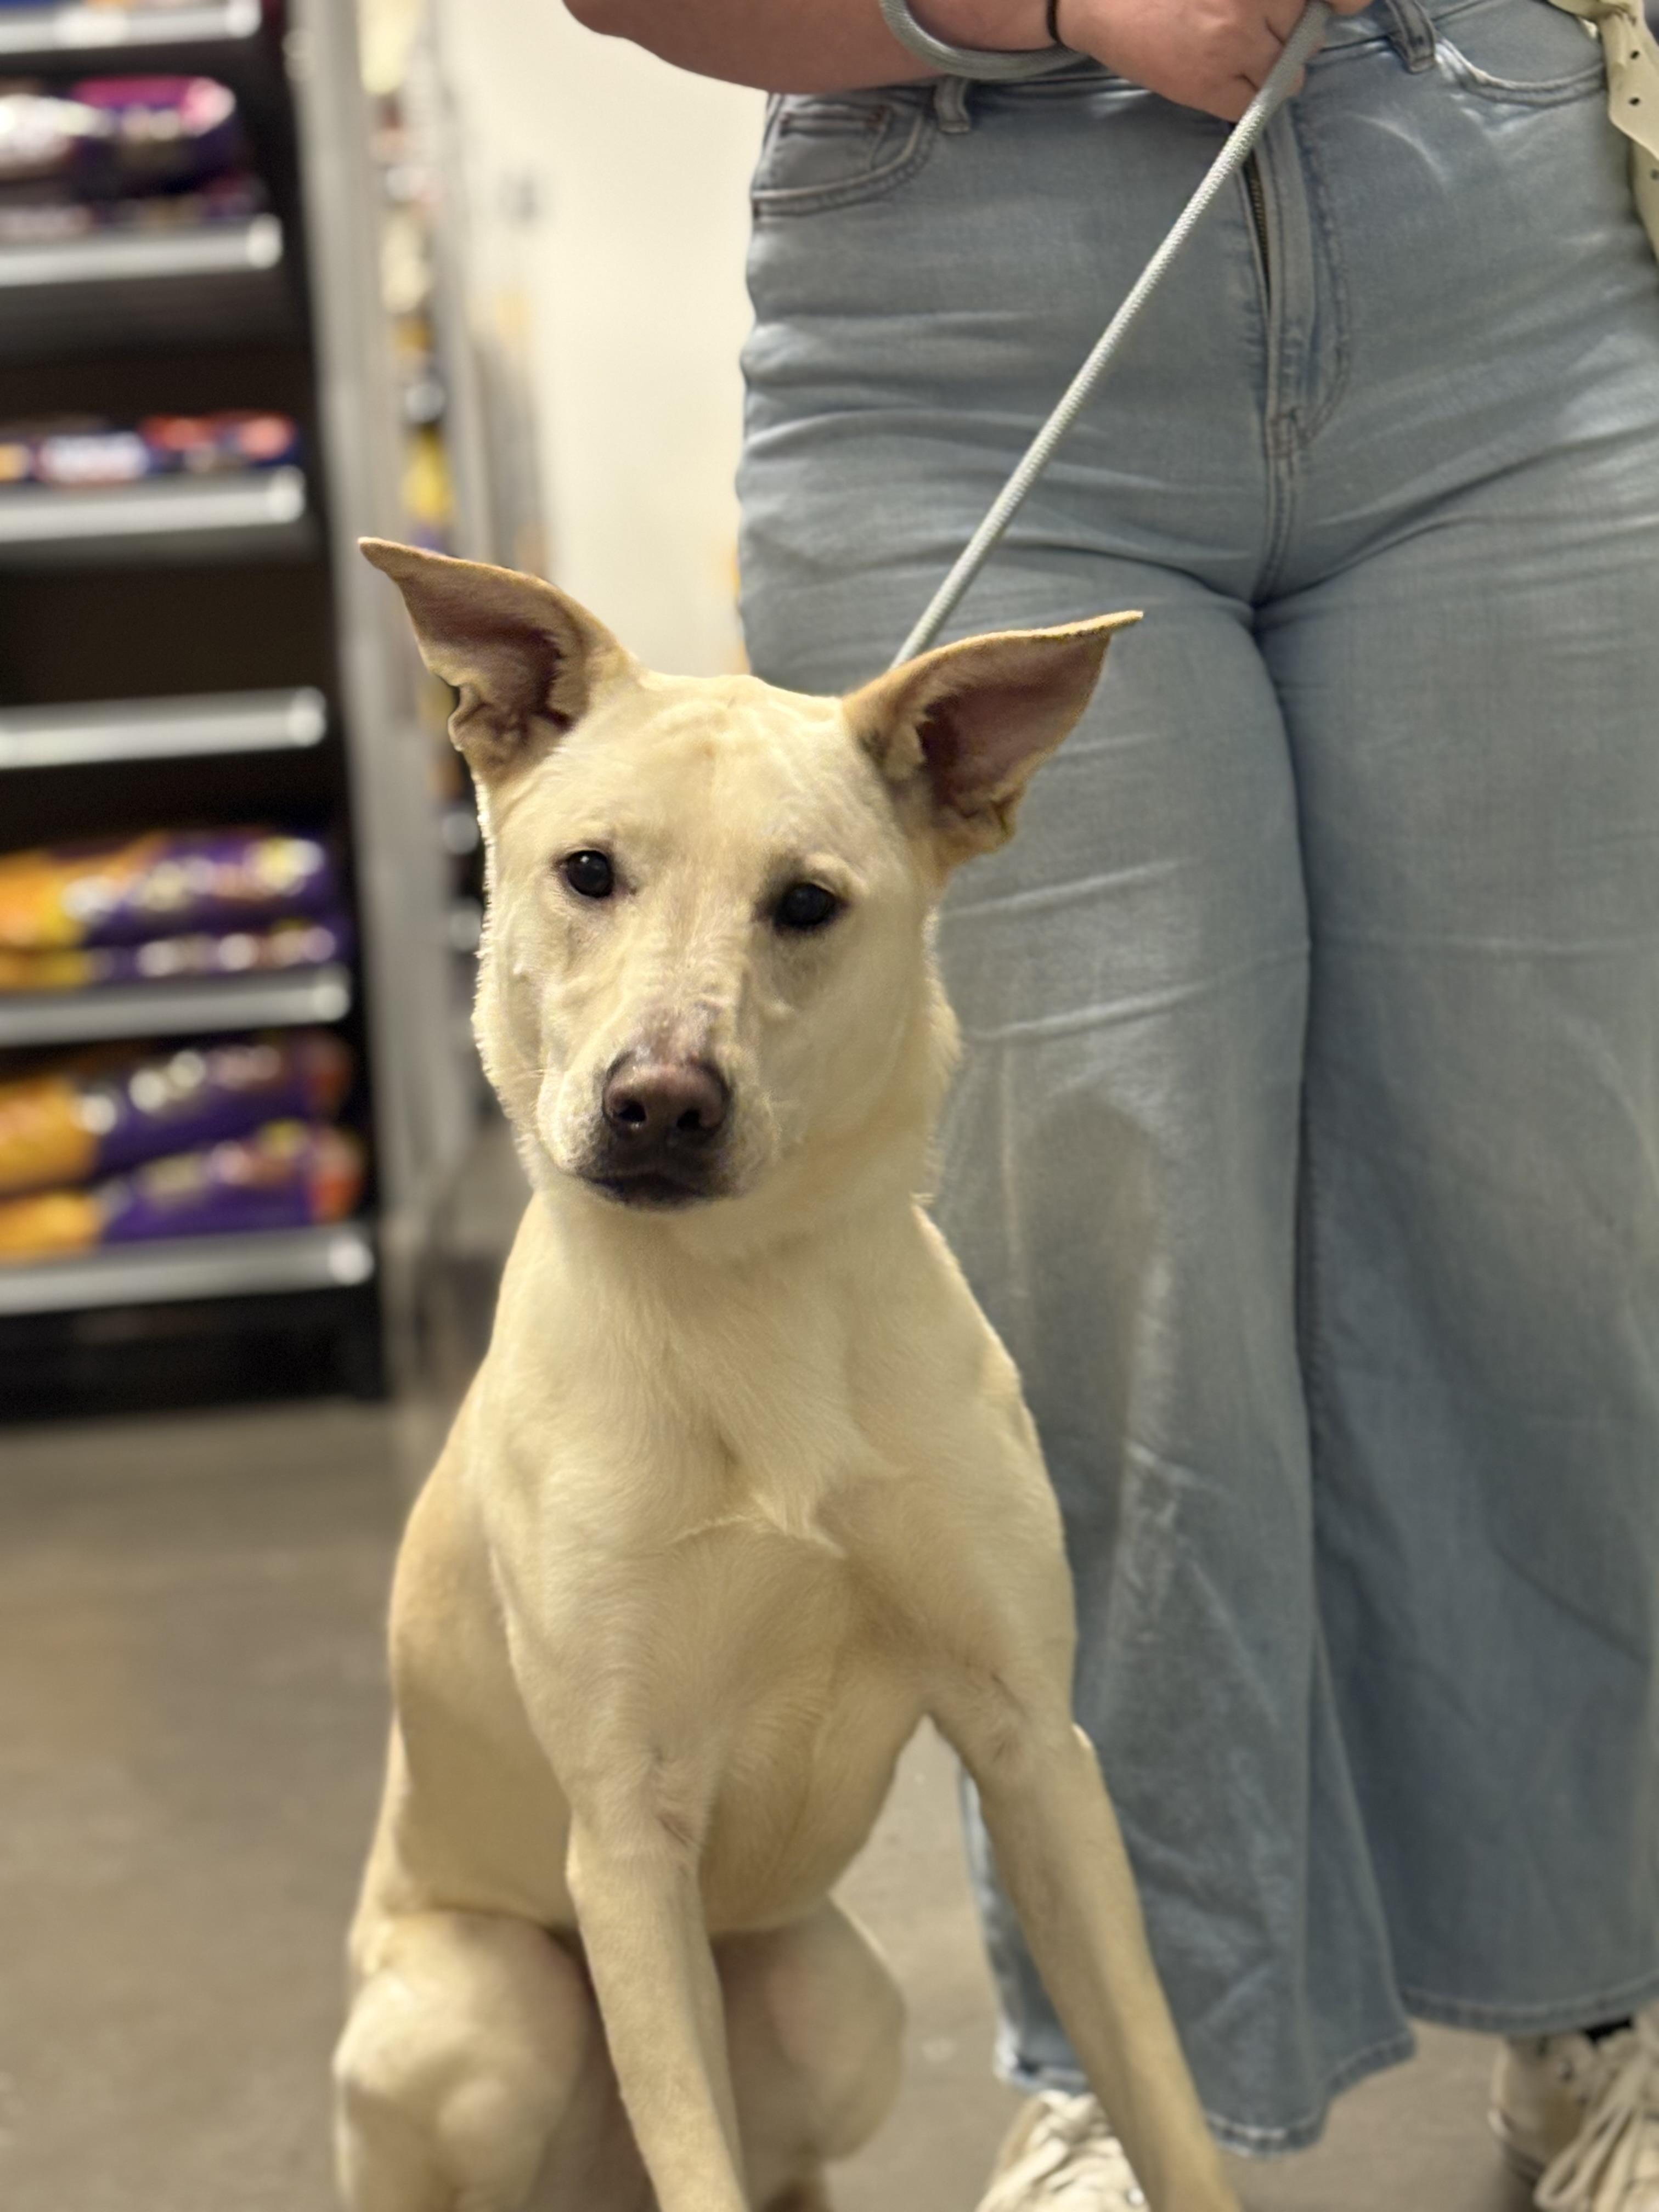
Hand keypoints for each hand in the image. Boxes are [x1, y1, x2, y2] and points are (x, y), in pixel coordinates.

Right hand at [1051, 0, 1372, 119]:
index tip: (1336, 8)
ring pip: (1286, 74)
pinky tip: (1221, 80)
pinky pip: (1251, 106)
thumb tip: (1322, 9)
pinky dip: (1244, 100)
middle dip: (1288, 33)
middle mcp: (1255, 1)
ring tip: (1234, 54)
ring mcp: (1234, 42)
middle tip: (1252, 28)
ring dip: (1270, 71)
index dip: (1339, 4)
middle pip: (1307, 31)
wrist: (1101, 0)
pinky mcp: (1209, 83)